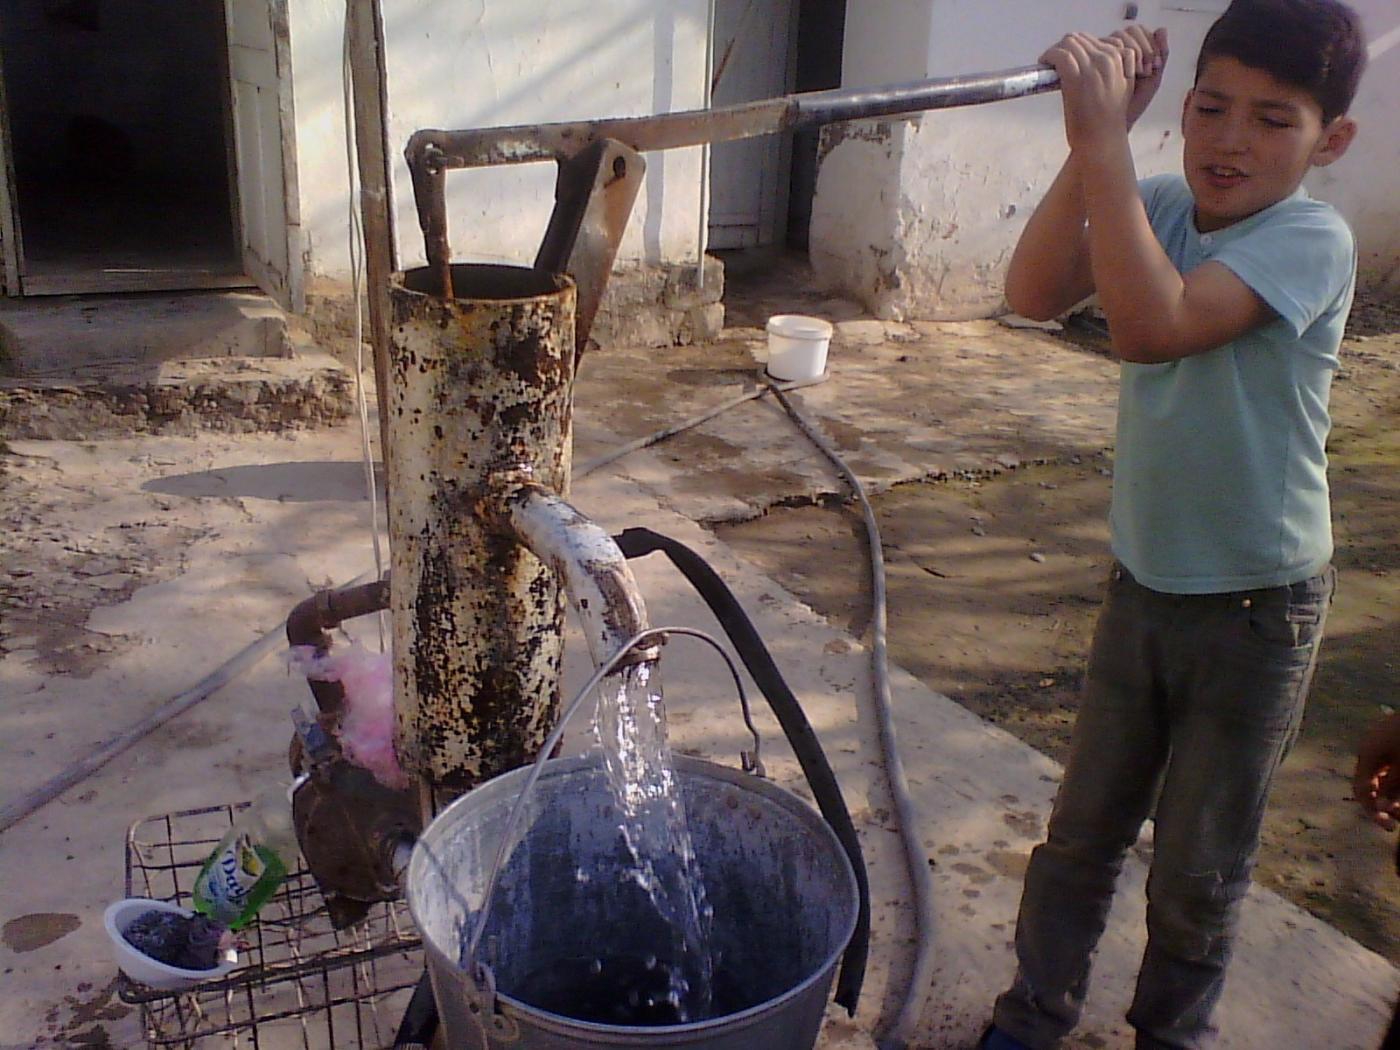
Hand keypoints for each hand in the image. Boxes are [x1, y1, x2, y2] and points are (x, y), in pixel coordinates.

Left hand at [1040, 28, 1165, 148]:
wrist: (1102, 141)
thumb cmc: (1107, 123)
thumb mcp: (1121, 90)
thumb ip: (1113, 72)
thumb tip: (1093, 63)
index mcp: (1120, 61)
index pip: (1096, 40)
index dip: (1080, 47)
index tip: (1069, 58)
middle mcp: (1108, 59)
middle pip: (1081, 38)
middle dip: (1066, 47)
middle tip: (1055, 60)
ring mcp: (1092, 68)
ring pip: (1069, 43)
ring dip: (1055, 50)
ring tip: (1048, 62)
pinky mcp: (1076, 77)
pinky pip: (1060, 55)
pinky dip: (1049, 56)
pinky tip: (1044, 62)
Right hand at [1109, 25, 1168, 127]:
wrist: (1115, 124)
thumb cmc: (1133, 104)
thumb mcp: (1153, 80)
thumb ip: (1161, 56)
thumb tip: (1161, 29)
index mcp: (1135, 50)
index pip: (1142, 32)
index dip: (1150, 44)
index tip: (1155, 66)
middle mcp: (1119, 48)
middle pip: (1131, 31)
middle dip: (1143, 48)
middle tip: (1147, 70)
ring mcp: (1104, 54)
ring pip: (1118, 37)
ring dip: (1132, 52)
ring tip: (1137, 73)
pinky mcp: (1092, 62)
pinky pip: (1105, 48)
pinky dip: (1117, 57)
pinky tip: (1123, 73)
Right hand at [1355, 712, 1399, 829]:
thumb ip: (1391, 789)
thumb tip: (1379, 807)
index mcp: (1366, 755)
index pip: (1361, 790)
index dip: (1373, 811)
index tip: (1391, 827)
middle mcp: (1370, 749)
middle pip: (1371, 783)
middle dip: (1385, 804)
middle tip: (1399, 820)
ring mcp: (1383, 743)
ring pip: (1383, 775)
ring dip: (1393, 794)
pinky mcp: (1394, 740)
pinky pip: (1392, 766)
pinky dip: (1397, 780)